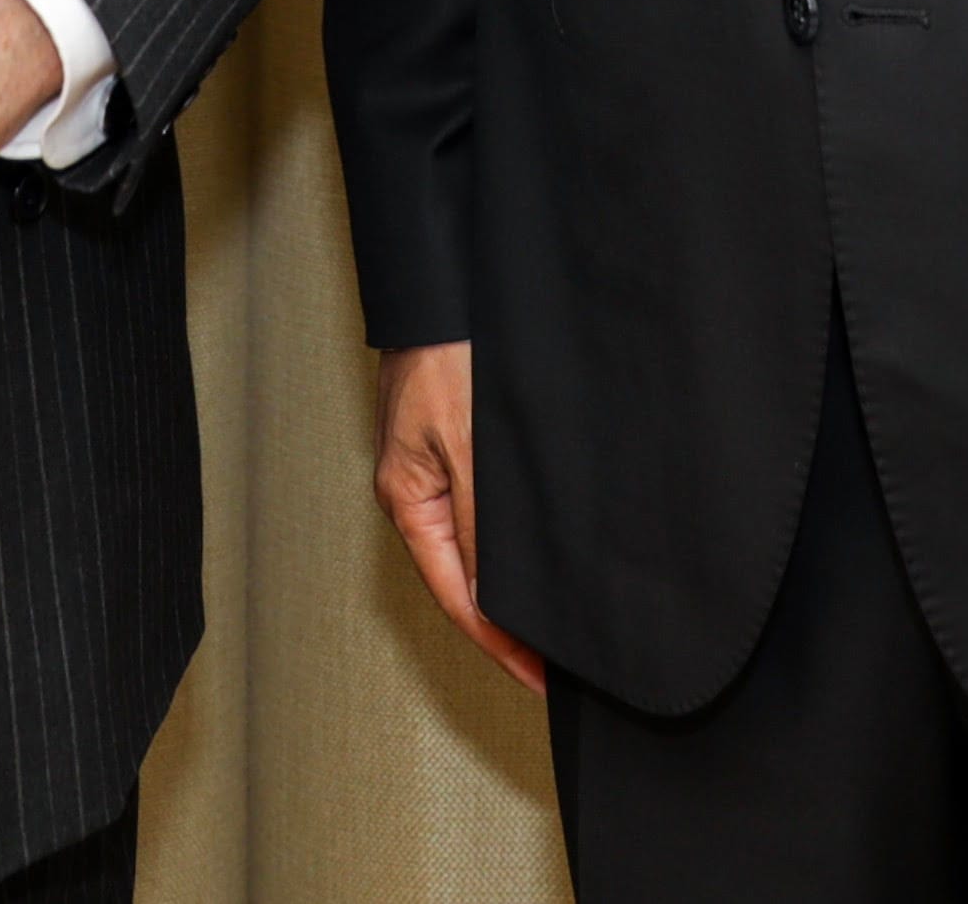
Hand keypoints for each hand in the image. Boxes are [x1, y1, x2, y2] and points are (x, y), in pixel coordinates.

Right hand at [374, 341, 543, 692]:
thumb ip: (482, 524)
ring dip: (517, 587)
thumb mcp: (470, 447)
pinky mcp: (461, 448)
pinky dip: (516, 547)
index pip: (459, 597)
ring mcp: (439, 472)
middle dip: (509, 625)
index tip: (540, 679)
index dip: (502, 644)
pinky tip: (544, 558)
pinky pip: (488, 516)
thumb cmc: (444, 357)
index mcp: (410, 503)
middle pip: (465, 581)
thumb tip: (501, 596)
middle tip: (558, 665)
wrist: (445, 288)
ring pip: (480, 550)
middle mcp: (420, 496)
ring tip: (557, 627)